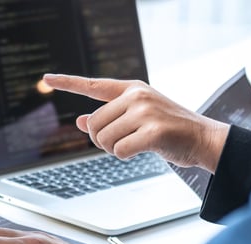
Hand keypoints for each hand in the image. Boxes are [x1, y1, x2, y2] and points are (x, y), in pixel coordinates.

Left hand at [43, 74, 230, 171]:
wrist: (203, 139)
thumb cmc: (169, 130)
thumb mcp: (138, 117)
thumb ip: (110, 117)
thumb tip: (79, 121)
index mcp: (132, 89)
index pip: (93, 85)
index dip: (68, 82)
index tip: (47, 78)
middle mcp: (136, 96)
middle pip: (93, 124)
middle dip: (102, 140)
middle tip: (124, 141)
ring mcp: (145, 111)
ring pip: (103, 139)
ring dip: (113, 150)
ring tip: (136, 144)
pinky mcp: (153, 130)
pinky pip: (119, 151)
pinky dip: (125, 156)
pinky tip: (143, 150)